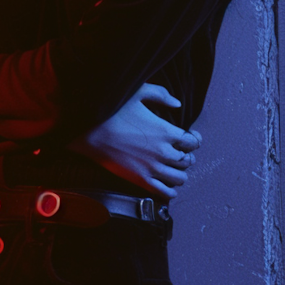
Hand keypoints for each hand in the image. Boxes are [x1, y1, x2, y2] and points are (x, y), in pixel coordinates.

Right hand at [71, 83, 200, 195]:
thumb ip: (161, 95)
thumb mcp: (138, 92)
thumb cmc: (113, 110)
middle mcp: (164, 151)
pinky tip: (169, 187)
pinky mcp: (141, 180)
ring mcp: (153, 168)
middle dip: (187, 156)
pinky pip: (165, 192)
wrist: (90, 131)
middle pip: (188, 160)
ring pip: (180, 178)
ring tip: (174, 169)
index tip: (190, 138)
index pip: (193, 142)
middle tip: (180, 153)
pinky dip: (171, 191)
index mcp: (167, 131)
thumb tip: (177, 104)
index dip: (194, 140)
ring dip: (180, 173)